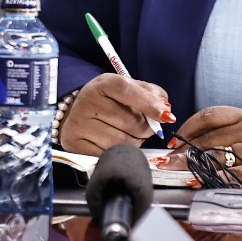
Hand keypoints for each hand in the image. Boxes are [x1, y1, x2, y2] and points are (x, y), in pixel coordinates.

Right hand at [59, 73, 173, 154]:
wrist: (78, 115)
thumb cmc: (108, 102)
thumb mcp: (127, 89)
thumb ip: (150, 94)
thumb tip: (165, 108)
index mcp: (102, 84)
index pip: (127, 91)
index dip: (149, 104)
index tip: (166, 116)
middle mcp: (87, 102)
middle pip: (131, 122)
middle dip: (146, 128)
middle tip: (145, 127)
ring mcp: (79, 124)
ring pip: (123, 142)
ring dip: (135, 142)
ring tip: (129, 135)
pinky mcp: (75, 145)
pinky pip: (110, 156)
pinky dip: (119, 154)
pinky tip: (116, 145)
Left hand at [174, 106, 241, 189]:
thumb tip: (222, 141)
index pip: (210, 116)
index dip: (187, 129)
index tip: (175, 140)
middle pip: (206, 140)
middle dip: (183, 154)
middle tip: (168, 166)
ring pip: (214, 160)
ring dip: (193, 171)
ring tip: (179, 180)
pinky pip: (234, 179)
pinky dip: (215, 185)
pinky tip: (205, 190)